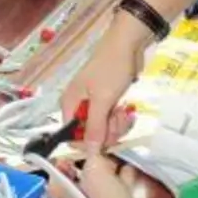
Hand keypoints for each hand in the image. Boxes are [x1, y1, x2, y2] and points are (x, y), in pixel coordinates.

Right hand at [60, 24, 146, 151]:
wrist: (128, 44)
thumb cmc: (111, 69)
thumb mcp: (102, 100)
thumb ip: (94, 127)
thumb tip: (89, 152)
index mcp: (69, 105)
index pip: (72, 136)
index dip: (88, 142)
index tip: (105, 139)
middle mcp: (79, 106)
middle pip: (90, 134)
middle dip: (107, 131)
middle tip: (118, 118)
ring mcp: (94, 104)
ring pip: (103, 128)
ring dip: (116, 124)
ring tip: (123, 111)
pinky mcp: (107, 102)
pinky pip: (111, 120)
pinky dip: (120, 118)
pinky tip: (126, 109)